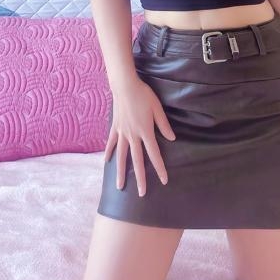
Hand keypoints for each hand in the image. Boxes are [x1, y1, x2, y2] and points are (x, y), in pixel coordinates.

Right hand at [104, 76, 175, 196]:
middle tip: (142, 194)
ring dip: (121, 173)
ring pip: (121, 157)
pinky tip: (107, 162)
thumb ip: (163, 125)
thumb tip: (172, 138)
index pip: (154, 154)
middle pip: (137, 161)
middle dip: (140, 178)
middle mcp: (133, 136)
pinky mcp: (115, 128)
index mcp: (145, 132)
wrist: (125, 86)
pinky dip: (109, 153)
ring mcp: (122, 133)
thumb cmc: (144, 95)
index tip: (164, 181)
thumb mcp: (157, 108)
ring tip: (120, 187)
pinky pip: (111, 143)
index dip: (159, 168)